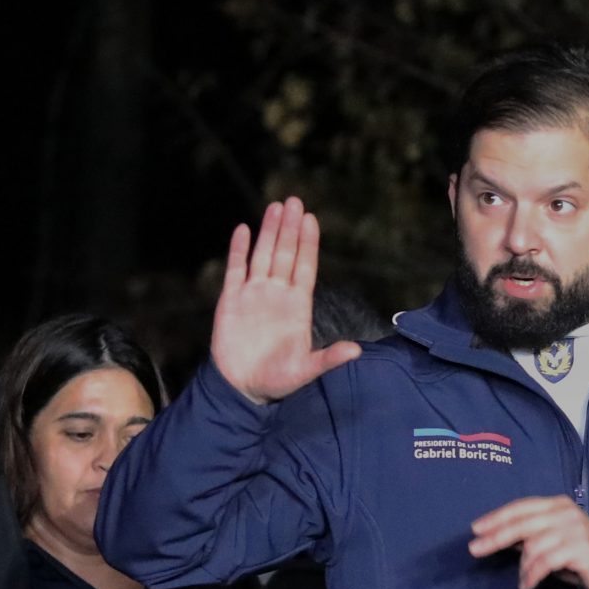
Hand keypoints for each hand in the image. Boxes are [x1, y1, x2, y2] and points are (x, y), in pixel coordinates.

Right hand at [211, 198, 361, 404]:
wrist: (242, 387)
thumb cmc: (277, 380)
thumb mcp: (306, 371)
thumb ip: (329, 359)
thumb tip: (357, 351)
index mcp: (297, 306)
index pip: (304, 267)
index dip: (308, 244)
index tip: (311, 220)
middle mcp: (277, 294)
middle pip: (285, 254)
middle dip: (289, 228)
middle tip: (294, 201)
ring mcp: (254, 294)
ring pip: (262, 255)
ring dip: (268, 232)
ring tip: (275, 206)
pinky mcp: (231, 300)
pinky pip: (235, 270)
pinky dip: (238, 250)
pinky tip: (243, 230)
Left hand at [469, 497, 588, 588]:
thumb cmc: (579, 555)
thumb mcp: (553, 541)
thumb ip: (530, 536)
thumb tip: (499, 537)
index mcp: (558, 504)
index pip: (522, 507)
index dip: (497, 516)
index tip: (476, 528)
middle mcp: (566, 513)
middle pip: (523, 523)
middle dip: (496, 537)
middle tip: (475, 549)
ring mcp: (575, 529)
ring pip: (534, 545)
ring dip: (523, 567)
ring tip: (522, 581)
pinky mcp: (581, 549)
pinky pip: (546, 562)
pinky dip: (532, 575)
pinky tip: (527, 586)